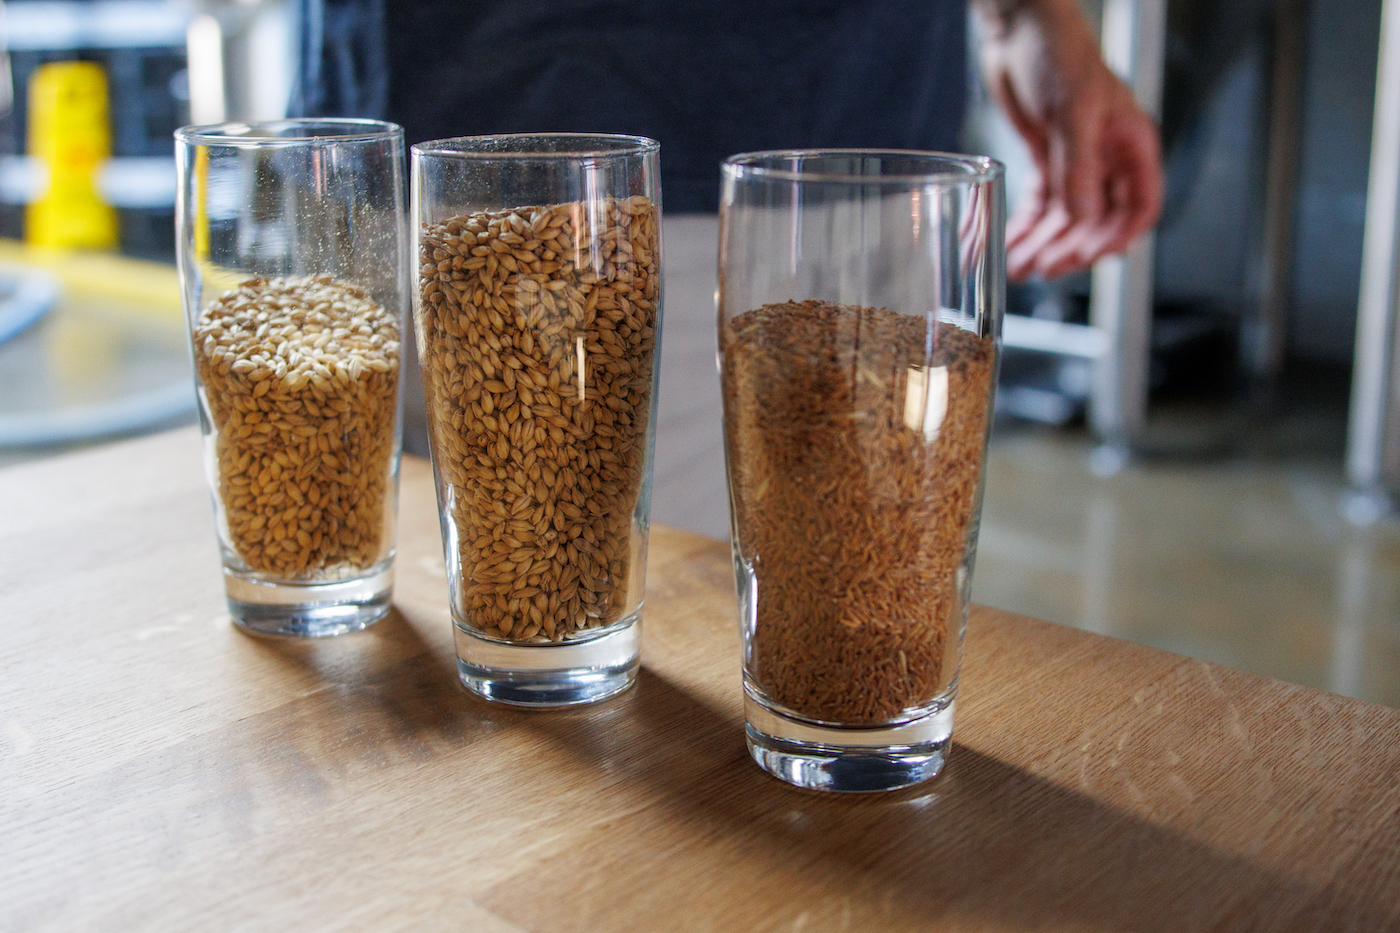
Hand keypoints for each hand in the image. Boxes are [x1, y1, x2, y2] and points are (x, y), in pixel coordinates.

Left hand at [975, 0, 1163, 280]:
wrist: (1021, 32)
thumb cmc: (1061, 56)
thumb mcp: (1074, 112)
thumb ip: (1078, 168)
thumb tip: (1082, 220)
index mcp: (1131, 145)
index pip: (1140, 206)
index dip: (1118, 236)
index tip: (1091, 256)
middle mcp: (1107, 160)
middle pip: (1098, 222)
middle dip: (1072, 247)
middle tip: (1045, 268)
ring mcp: (1076, 164)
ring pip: (1065, 220)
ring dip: (1044, 246)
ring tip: (1018, 268)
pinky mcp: (1046, 163)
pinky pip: (1040, 207)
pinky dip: (1025, 228)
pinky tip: (1009, 247)